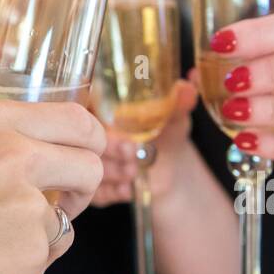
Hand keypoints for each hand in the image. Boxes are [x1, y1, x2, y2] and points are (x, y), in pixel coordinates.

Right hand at [0, 98, 105, 273]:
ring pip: (66, 224)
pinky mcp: (28, 247)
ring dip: (38, 245)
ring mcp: (27, 198)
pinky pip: (42, 266)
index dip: (83, 146)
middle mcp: (16, 149)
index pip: (74, 118)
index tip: (71, 166)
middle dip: (78, 193)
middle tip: (52, 214)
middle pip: (90, 162)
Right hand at [92, 80, 200, 206]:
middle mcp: (90, 131)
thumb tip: (190, 82)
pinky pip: (93, 191)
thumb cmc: (165, 134)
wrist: (169, 169)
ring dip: (112, 170)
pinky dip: (112, 191)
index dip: (96, 114)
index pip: (85, 102)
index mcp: (103, 105)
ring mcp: (88, 159)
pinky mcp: (92, 186)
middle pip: (84, 135)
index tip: (115, 123)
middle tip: (131, 150)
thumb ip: (179, 101)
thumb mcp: (173, 117)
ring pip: (87, 164)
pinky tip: (128, 189)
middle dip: (109, 145)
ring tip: (134, 170)